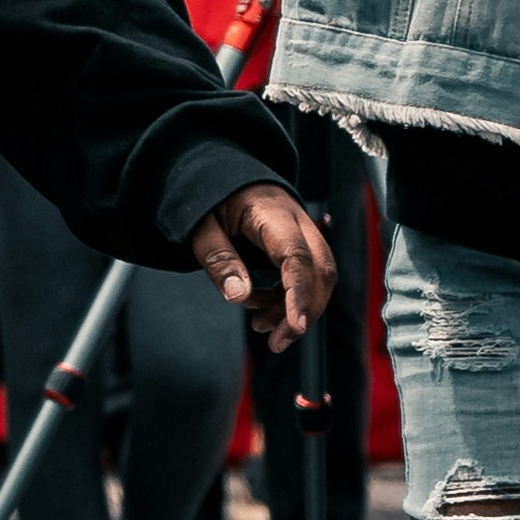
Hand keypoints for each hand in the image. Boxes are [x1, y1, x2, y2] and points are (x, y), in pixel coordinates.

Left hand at [189, 177, 333, 347]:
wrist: (220, 175)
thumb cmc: (208, 199)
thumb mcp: (200, 226)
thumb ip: (218, 258)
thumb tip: (238, 296)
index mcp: (272, 212)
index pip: (297, 256)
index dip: (300, 293)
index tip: (296, 326)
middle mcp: (297, 221)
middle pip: (320, 269)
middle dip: (304, 310)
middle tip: (276, 343)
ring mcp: (303, 231)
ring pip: (317, 276)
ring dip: (294, 308)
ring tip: (260, 327)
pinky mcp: (298, 244)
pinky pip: (305, 275)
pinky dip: (288, 298)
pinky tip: (261, 308)